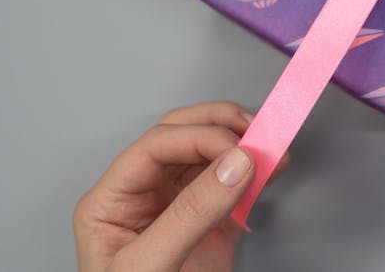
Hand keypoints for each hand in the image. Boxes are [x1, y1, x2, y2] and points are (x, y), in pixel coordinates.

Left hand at [73, 101, 284, 271]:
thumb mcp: (149, 269)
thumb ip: (190, 215)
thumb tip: (234, 164)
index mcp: (112, 202)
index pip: (155, 146)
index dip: (199, 138)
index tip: (239, 150)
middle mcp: (144, 197)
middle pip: (182, 135)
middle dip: (222, 128)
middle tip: (258, 135)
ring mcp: (179, 209)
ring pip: (211, 155)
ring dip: (244, 146)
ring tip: (272, 151)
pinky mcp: (212, 226)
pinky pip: (235, 185)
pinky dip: (256, 173)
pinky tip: (270, 172)